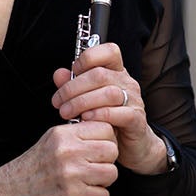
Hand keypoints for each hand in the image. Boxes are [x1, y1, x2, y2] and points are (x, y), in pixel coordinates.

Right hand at [0, 121, 119, 195]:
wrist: (5, 193)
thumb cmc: (30, 170)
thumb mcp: (50, 142)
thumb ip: (76, 136)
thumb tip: (107, 131)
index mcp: (61, 134)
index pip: (104, 127)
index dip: (105, 140)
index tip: (94, 150)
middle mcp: (66, 150)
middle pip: (112, 149)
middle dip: (106, 161)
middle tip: (90, 169)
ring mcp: (69, 172)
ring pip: (111, 173)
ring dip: (102, 182)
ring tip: (83, 183)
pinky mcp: (71, 194)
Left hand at [50, 42, 167, 174]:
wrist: (129, 145)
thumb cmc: (105, 118)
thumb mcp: (85, 99)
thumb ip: (72, 84)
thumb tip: (59, 73)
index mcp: (115, 72)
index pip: (109, 51)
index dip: (88, 57)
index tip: (73, 71)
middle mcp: (127, 83)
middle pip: (100, 74)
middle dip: (73, 88)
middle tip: (58, 103)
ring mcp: (134, 100)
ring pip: (108, 93)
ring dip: (82, 103)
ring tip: (67, 113)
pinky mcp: (137, 119)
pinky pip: (119, 113)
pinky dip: (99, 115)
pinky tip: (86, 119)